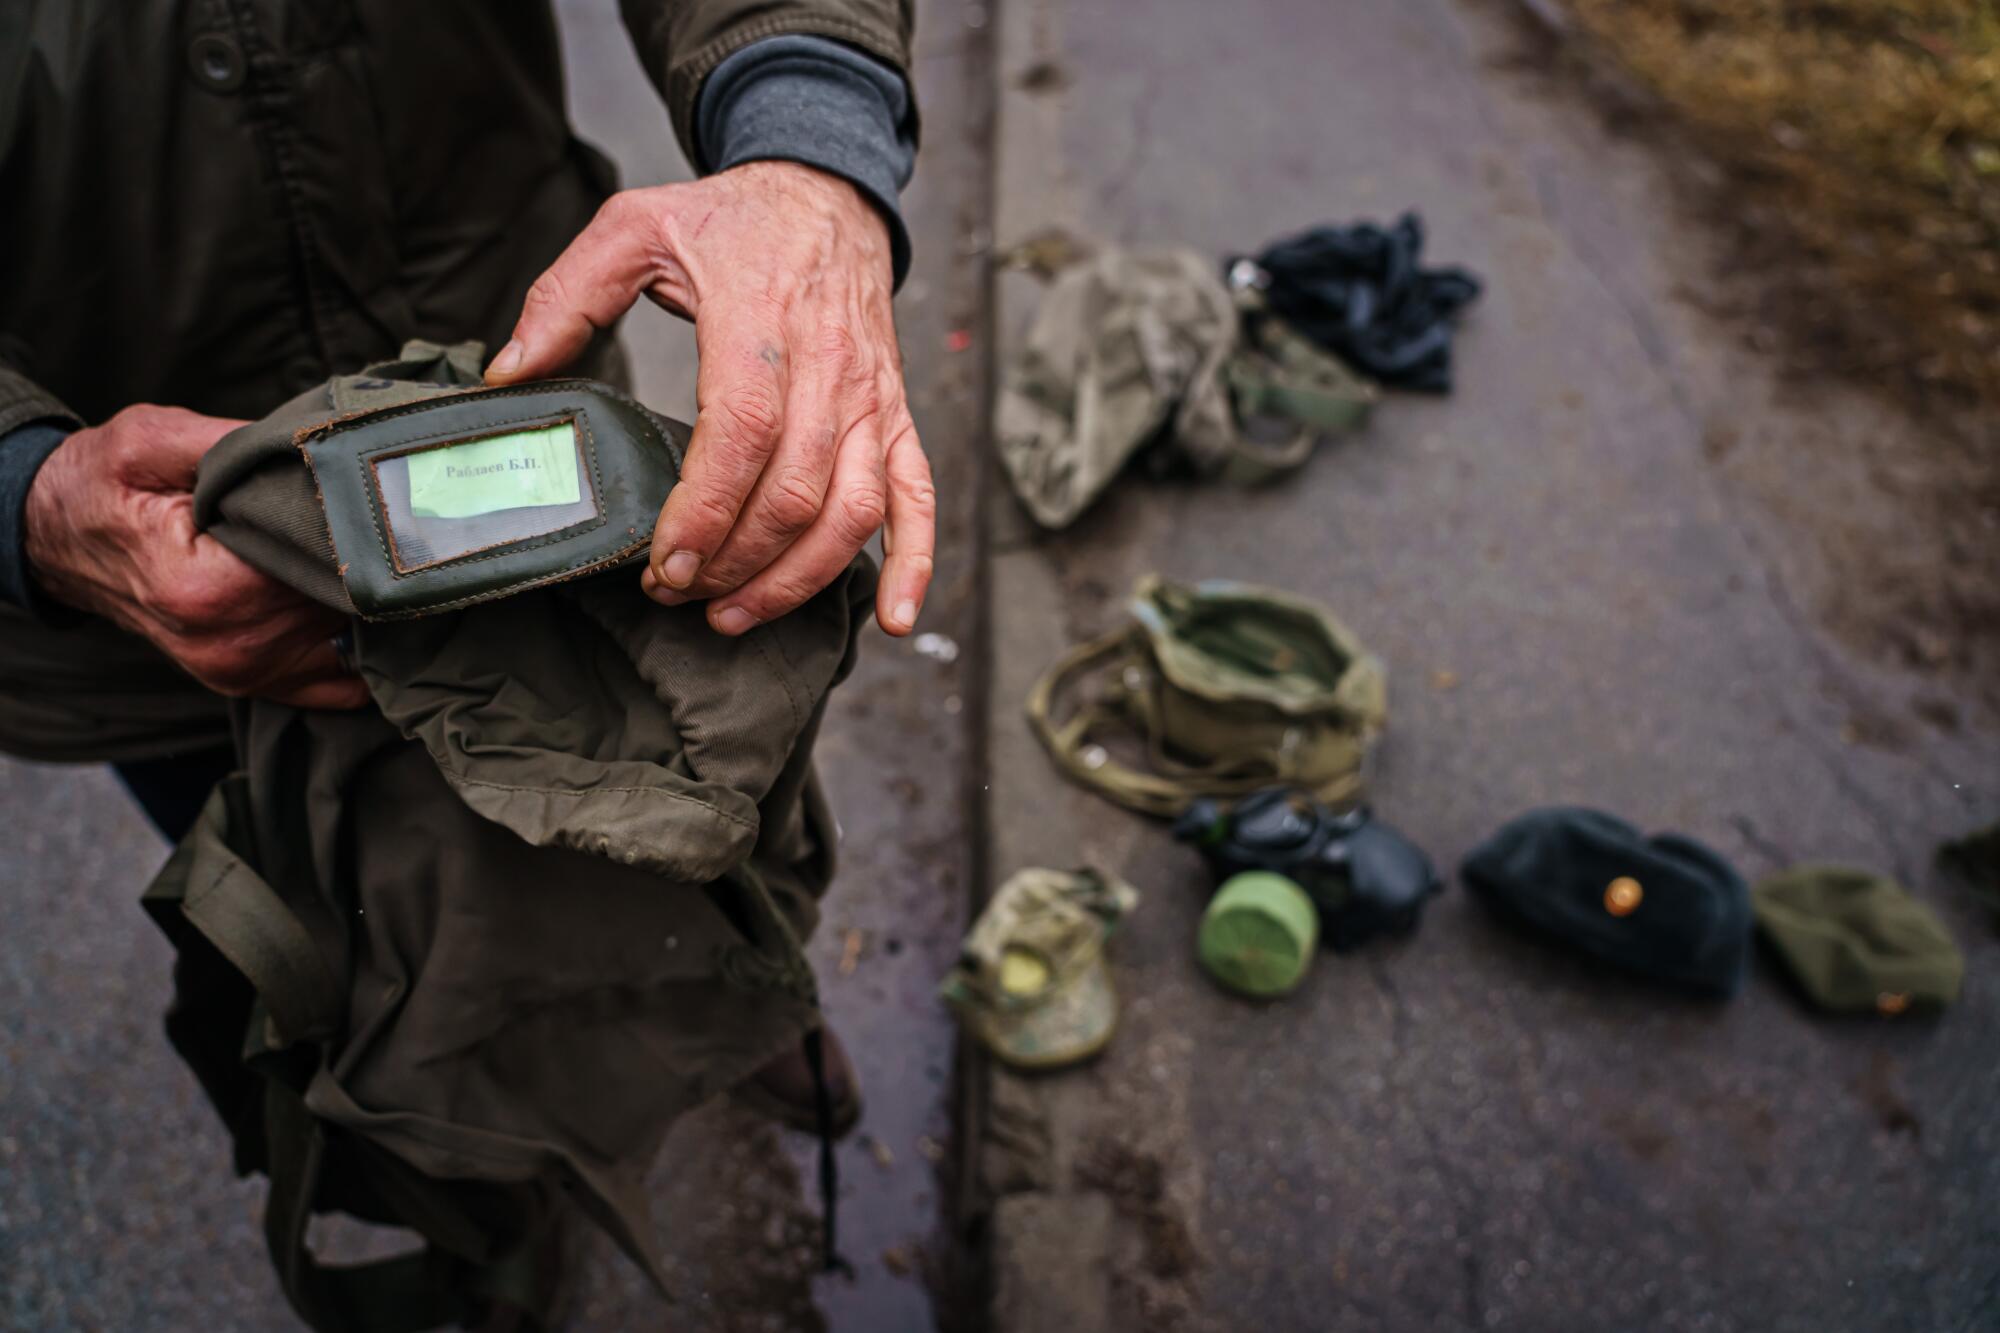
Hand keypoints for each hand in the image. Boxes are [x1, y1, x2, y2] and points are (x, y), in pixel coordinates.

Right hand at [23, 405, 369, 709]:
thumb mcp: (152, 441)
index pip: (323, 565)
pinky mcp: (255, 681)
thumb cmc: (104, 486)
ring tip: (373, 554)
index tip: (372, 498)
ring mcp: (245, 672)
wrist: (58, 539)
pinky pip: (340, 682)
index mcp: (209, 589)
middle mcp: (232, 644)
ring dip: (371, 603)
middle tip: (385, 520)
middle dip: (369, 564)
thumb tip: (310, 445)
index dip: (354, 530)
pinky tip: (365, 603)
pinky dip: (361, 646)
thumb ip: (231, 443)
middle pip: (343, 605)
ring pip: (352, 642)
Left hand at [485, 161, 934, 637]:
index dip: (705, 512)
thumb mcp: (634, 227)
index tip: (665, 564)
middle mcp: (828, 370)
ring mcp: (870, 400)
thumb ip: (565, 296)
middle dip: (733, 561)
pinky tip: (895, 619)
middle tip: (677, 593)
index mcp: (759, 325)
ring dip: (795, 579)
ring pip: (852, 512)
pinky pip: (917, 498)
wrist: (827, 192)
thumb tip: (506, 373)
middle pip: (794, 493)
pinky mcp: (895, 417)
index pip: (743, 437)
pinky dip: (913, 564)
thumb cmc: (732, 220)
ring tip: (735, 616)